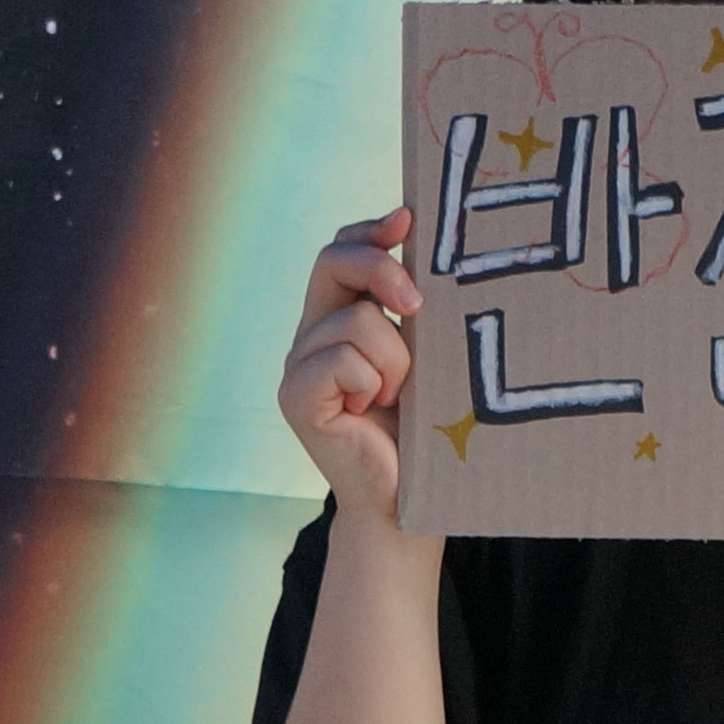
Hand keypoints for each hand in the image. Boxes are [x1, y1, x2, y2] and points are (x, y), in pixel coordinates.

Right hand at [275, 209, 421, 522]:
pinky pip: (343, 360)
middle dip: (381, 269)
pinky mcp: (295, 398)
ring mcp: (296, 367)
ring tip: (399, 399)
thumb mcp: (425, 354)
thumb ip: (414, 308)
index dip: (371, 230)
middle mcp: (309, 336)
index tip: (411, 220)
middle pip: (333, 260)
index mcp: (337, 319)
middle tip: (418, 306)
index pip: (341, 250)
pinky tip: (373, 414)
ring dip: (396, 360)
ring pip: (356, 320)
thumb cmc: (426, 429)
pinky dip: (373, 383)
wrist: (409, 502)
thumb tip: (428, 242)